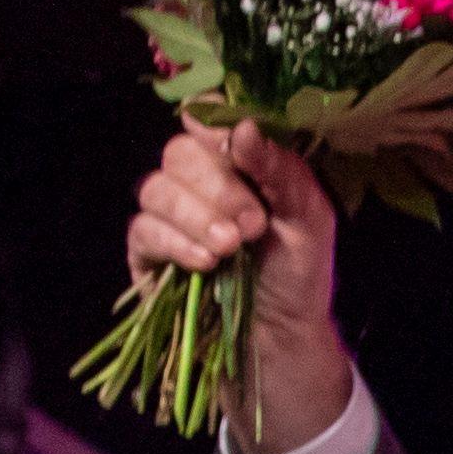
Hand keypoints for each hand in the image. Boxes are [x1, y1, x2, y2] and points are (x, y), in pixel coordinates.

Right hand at [124, 119, 350, 453]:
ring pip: (157, 188)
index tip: (233, 144)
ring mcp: (169, 216)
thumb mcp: (309, 220)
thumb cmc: (298, 273)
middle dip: (218, 186)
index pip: (206, 117)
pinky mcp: (148, 251)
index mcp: (237, 163)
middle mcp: (197, 183)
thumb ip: (281, 171)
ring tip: (233, 248)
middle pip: (180, 152)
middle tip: (253, 224)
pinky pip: (143, 229)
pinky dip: (175, 242)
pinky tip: (205, 263)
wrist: (281, 336)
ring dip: (197, 217)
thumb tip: (243, 127)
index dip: (212, 122)